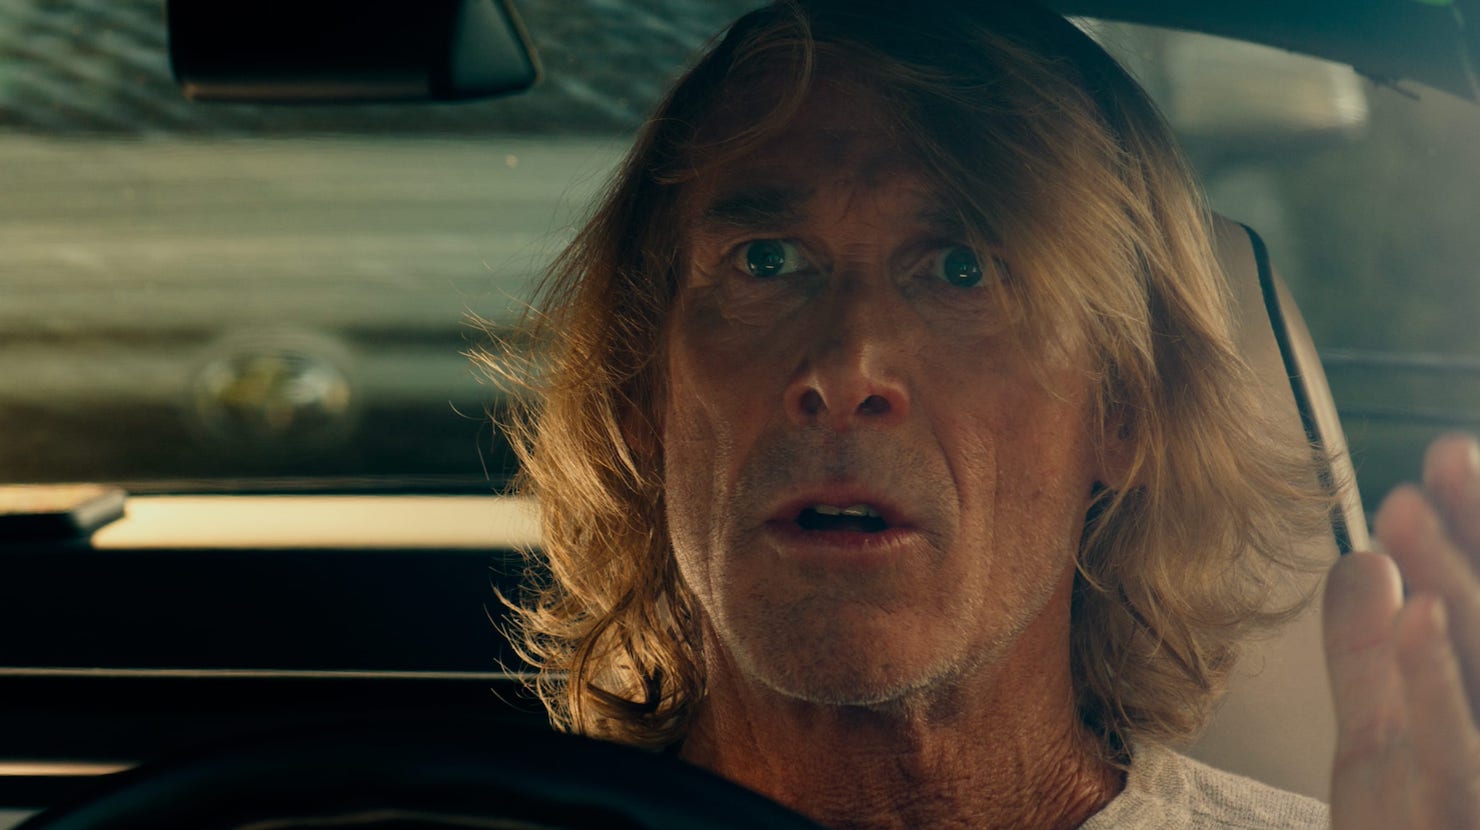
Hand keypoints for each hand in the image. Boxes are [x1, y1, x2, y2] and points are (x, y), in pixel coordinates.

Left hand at [1325, 434, 1479, 827]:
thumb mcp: (1379, 747)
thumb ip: (1368, 660)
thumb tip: (1362, 559)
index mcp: (1479, 711)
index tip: (1448, 460)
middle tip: (1446, 454)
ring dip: (1466, 591)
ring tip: (1410, 511)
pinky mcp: (1461, 819)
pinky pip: (1460, 763)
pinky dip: (1439, 690)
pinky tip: (1419, 618)